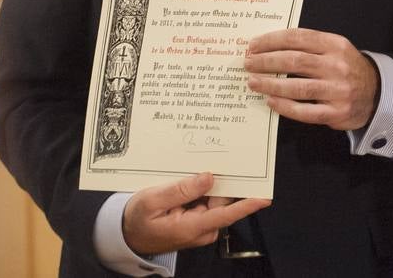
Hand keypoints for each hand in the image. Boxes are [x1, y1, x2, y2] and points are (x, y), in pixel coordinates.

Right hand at [122, 173, 270, 254]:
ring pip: (215, 199)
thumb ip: (181, 189)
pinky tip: (192, 177)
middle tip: (220, 157)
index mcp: (192, 227)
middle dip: (222, 181)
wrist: (127, 234)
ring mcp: (201, 225)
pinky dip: (203, 190)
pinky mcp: (198, 220)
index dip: (247, 205)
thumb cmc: (137, 219)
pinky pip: (207, 202)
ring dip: (210, 184)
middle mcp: (202, 229)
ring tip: (196, 167)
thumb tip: (208, 177)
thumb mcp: (153, 200)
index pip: (226, 215)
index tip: (265, 196)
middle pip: (222, 201)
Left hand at [244, 28, 379, 130]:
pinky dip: (284, 106)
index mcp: (335, 45)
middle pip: (295, 61)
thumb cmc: (346, 68)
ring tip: (253, 82)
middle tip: (248, 63)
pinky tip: (270, 101)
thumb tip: (269, 47)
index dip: (272, 40)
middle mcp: (337, 66)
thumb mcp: (335, 49)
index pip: (298, 38)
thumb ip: (309, 46)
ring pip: (297, 87)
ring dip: (270, 84)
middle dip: (266, 61)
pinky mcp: (336, 112)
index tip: (253, 45)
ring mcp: (337, 90)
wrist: (376, 93)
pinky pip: (305, 111)